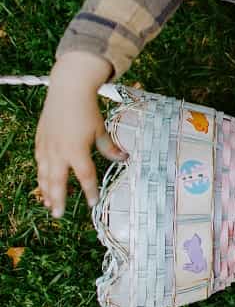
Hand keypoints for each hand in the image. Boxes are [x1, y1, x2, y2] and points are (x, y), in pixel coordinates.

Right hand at [35, 52, 125, 217]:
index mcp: (76, 151)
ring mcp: (47, 147)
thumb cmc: (87, 110)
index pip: (85, 177)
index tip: (92, 202)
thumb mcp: (101, 129)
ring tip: (49, 204)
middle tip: (58, 215)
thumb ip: (109, 148)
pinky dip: (41, 175)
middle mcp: (59, 152)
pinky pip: (39, 163)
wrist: (68, 91)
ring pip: (44, 175)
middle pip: (57, 182)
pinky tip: (43, 182)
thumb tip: (123, 158)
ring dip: (46, 191)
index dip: (89, 191)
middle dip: (58, 200)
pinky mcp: (40, 141)